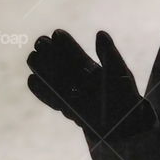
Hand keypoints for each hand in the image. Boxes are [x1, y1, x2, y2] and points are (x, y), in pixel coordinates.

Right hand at [27, 29, 155, 141]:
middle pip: (61, 65)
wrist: (127, 126)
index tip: (57, 33)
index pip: (75, 53)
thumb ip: (109, 56)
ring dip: (43, 69)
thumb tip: (100, 33)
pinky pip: (53, 100)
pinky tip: (32, 80)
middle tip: (41, 42)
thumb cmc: (126, 97)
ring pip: (54, 80)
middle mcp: (80, 81)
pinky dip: (42, 92)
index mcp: (92, 69)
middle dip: (50, 53)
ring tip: (33, 57)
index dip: (66, 43)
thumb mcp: (120, 73)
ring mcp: (73, 95)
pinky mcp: (68, 109)